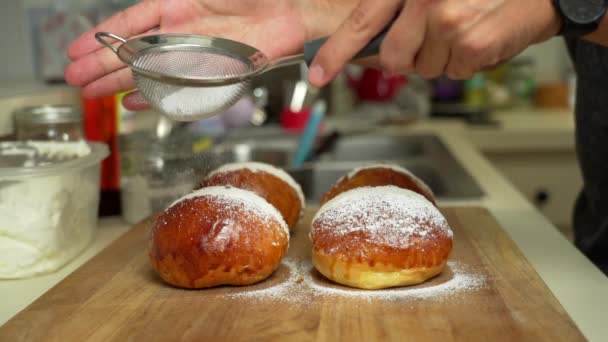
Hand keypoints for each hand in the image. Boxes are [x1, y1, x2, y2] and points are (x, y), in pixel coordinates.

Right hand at [66, 0, 351, 108]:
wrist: (289, 12)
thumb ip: (177, 1)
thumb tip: (154, 7)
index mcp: (173, 7)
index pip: (128, 24)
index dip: (101, 38)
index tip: (76, 51)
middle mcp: (177, 33)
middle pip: (130, 53)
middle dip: (100, 67)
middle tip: (74, 81)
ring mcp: (191, 55)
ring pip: (146, 73)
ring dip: (119, 85)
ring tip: (92, 96)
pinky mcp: (209, 74)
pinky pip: (176, 89)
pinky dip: (155, 97)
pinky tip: (134, 104)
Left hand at [307, 0, 560, 86]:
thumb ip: (401, 12)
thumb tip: (370, 49)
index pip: (361, 22)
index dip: (335, 52)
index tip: (317, 74)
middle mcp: (424, 0)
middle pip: (392, 58)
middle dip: (408, 58)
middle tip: (433, 40)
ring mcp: (447, 23)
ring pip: (424, 69)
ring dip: (443, 57)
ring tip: (465, 29)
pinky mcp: (470, 45)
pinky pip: (453, 72)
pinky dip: (466, 62)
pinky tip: (481, 36)